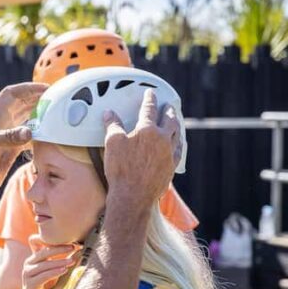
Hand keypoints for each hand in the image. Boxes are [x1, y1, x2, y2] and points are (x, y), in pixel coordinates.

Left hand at [0, 83, 47, 189]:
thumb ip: (8, 137)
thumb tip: (28, 131)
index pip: (11, 94)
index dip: (27, 88)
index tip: (44, 88)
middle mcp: (0, 123)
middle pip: (21, 104)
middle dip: (37, 98)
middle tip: (55, 98)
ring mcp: (7, 135)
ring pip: (26, 119)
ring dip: (40, 115)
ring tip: (56, 113)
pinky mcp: (12, 148)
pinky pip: (28, 136)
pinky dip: (39, 134)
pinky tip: (49, 136)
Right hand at [22, 236, 80, 288]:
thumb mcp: (56, 275)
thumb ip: (62, 265)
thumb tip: (77, 254)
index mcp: (34, 260)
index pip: (42, 245)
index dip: (55, 242)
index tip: (71, 241)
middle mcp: (28, 264)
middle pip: (44, 251)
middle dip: (59, 248)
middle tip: (73, 246)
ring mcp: (27, 274)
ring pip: (44, 264)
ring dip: (59, 261)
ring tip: (71, 260)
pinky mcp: (30, 284)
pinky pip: (43, 276)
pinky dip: (54, 272)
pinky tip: (64, 270)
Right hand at [103, 89, 180, 210]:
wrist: (132, 195)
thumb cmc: (121, 169)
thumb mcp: (112, 143)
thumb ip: (112, 125)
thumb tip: (109, 114)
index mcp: (147, 130)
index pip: (149, 109)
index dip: (150, 99)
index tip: (151, 93)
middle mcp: (162, 139)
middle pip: (169, 119)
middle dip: (169, 110)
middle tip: (169, 105)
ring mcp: (169, 153)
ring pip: (177, 133)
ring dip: (176, 124)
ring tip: (175, 121)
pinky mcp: (172, 166)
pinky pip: (179, 149)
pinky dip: (178, 142)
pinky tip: (177, 143)